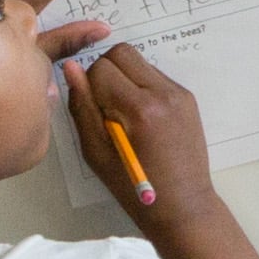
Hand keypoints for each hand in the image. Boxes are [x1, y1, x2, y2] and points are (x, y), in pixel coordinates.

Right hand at [66, 39, 217, 220]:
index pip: (101, 68)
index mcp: (140, 109)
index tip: (94, 111)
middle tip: (104, 106)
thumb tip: (70, 68)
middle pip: (122, 53)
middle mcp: (164, 93)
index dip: (89, 86)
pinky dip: (141, 87)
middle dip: (105, 72)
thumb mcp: (96, 152)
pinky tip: (139, 118)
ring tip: (123, 115)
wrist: (182, 205)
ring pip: (139, 61)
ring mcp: (179, 93)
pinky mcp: (188, 98)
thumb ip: (82, 107)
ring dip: (124, 79)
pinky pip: (155, 76)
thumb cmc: (134, 187)